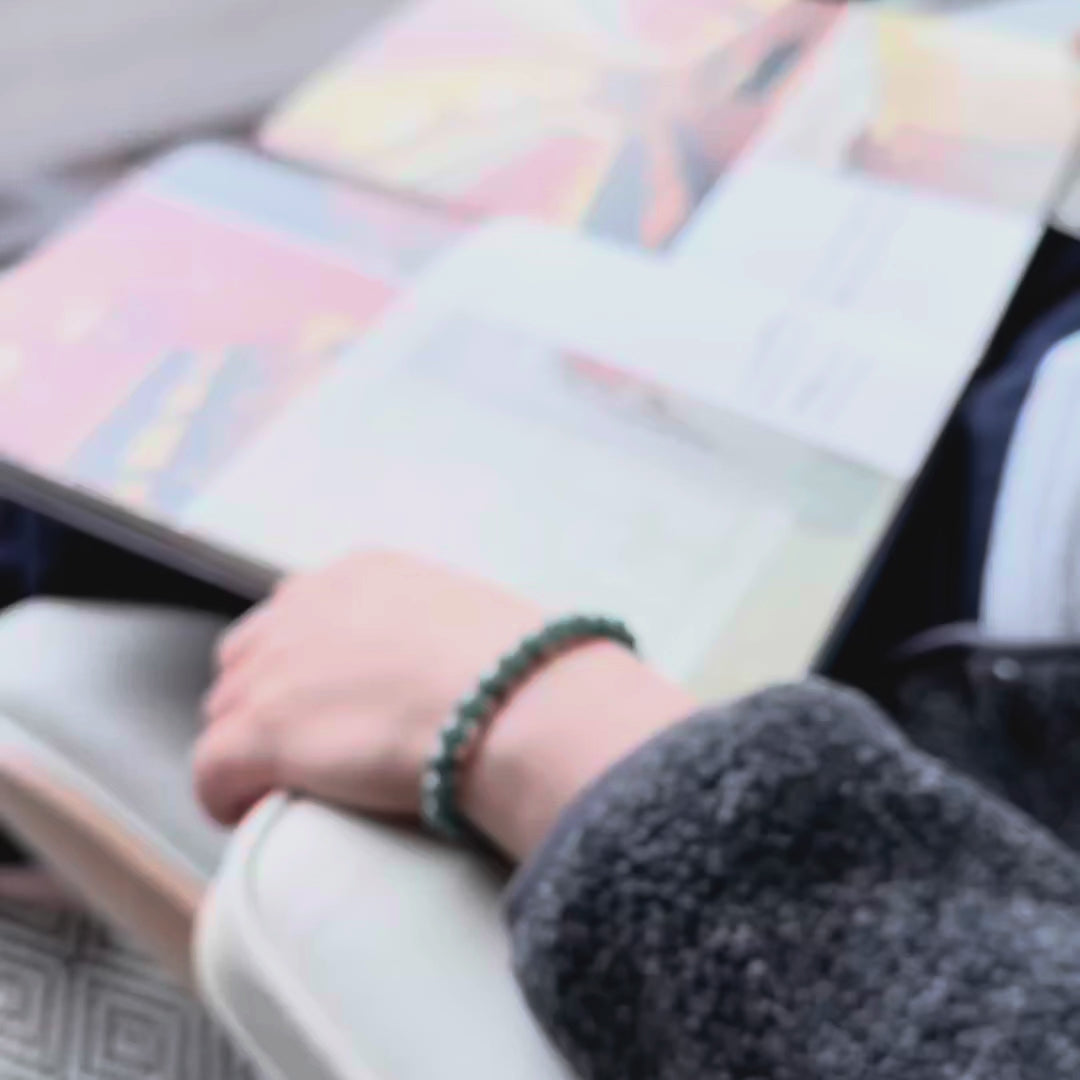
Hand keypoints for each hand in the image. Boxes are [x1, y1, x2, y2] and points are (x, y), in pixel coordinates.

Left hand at [194, 551, 693, 859]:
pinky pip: (210, 770)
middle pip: (248, 659)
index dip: (301, 667)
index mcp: (358, 576)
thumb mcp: (470, 622)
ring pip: (225, 712)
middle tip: (303, 750)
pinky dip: (226, 796)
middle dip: (264, 702)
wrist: (516, 700)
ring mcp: (278, 668)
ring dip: (247, 749)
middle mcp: (305, 607)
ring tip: (285, 788)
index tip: (325, 704)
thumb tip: (447, 673)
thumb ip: (434, 633)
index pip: (295, 614)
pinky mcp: (262, 731)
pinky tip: (252, 813)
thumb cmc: (520, 670)